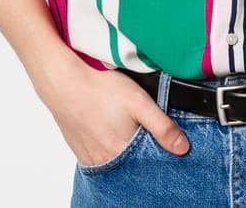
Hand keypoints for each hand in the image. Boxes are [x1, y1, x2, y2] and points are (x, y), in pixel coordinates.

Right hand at [34, 57, 190, 165]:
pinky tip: (108, 130)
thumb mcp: (139, 102)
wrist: (62, 81)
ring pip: (114, 160)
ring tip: (123, 128)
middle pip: (130, 163)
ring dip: (122, 150)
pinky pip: (98, 155)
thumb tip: (183, 148)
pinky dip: (107, 147)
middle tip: (139, 129)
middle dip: (139, 152)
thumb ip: (163, 127)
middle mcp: (104, 160)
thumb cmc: (100, 88)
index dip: (156, 153)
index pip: (146, 164)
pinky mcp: (78, 148)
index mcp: (121, 152)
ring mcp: (88, 156)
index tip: (160, 143)